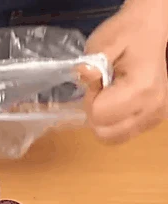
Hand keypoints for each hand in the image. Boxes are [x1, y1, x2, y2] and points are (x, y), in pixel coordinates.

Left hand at [82, 0, 167, 143]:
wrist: (154, 30)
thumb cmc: (128, 33)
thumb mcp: (104, 41)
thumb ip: (91, 62)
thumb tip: (84, 75)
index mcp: (141, 89)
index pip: (98, 115)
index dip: (90, 98)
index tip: (98, 81)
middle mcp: (152, 108)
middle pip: (104, 133)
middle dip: (95, 113)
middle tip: (102, 90)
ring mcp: (155, 118)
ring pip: (112, 138)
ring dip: (104, 120)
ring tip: (111, 95)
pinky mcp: (154, 121)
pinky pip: (122, 134)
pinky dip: (114, 123)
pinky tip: (119, 103)